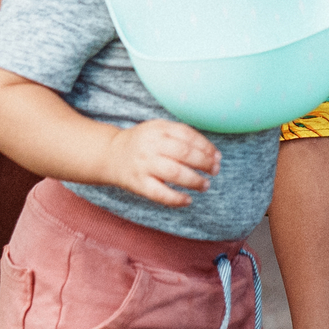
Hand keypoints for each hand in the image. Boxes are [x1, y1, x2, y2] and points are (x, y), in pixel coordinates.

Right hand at [105, 117, 222, 208]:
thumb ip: (181, 135)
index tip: (217, 156)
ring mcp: (144, 164)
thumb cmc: (143, 143)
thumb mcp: (158, 129)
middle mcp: (151, 145)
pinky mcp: (138, 183)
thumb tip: (210, 152)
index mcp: (159, 128)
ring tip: (205, 185)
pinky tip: (188, 200)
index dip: (206, 147)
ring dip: (194, 181)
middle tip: (215, 170)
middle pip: (184, 153)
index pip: (188, 135)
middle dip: (204, 163)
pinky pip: (160, 193)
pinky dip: (176, 198)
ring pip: (174, 173)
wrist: (111, 154)